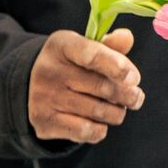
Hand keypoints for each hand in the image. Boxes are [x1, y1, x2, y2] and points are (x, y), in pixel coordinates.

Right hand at [28, 28, 143, 144]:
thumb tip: (127, 37)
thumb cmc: (71, 64)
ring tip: (120, 110)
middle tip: (136, 98)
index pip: (91, 55)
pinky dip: (100, 130)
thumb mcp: (85, 47)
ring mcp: (44, 96)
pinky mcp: (44, 121)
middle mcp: (49, 69)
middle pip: (100, 86)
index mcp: (62, 44)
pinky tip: (101, 124)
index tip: (135, 79)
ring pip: (96, 110)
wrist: (31, 86)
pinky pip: (84, 131)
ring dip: (116, 113)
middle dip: (126, 95)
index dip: (117, 66)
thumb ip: (110, 45)